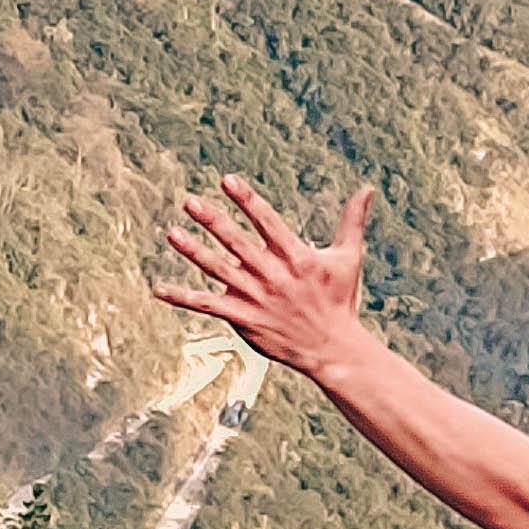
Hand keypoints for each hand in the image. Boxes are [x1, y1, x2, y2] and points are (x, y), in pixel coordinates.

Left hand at [157, 176, 378, 374]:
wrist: (332, 347)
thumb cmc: (340, 300)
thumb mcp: (348, 257)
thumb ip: (353, 220)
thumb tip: (368, 188)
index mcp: (295, 256)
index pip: (266, 221)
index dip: (246, 199)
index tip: (226, 180)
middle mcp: (272, 274)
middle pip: (237, 242)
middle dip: (213, 220)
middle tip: (190, 201)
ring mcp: (255, 297)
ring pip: (218, 269)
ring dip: (194, 252)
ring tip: (173, 233)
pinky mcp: (243, 318)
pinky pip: (208, 306)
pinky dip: (183, 298)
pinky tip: (160, 289)